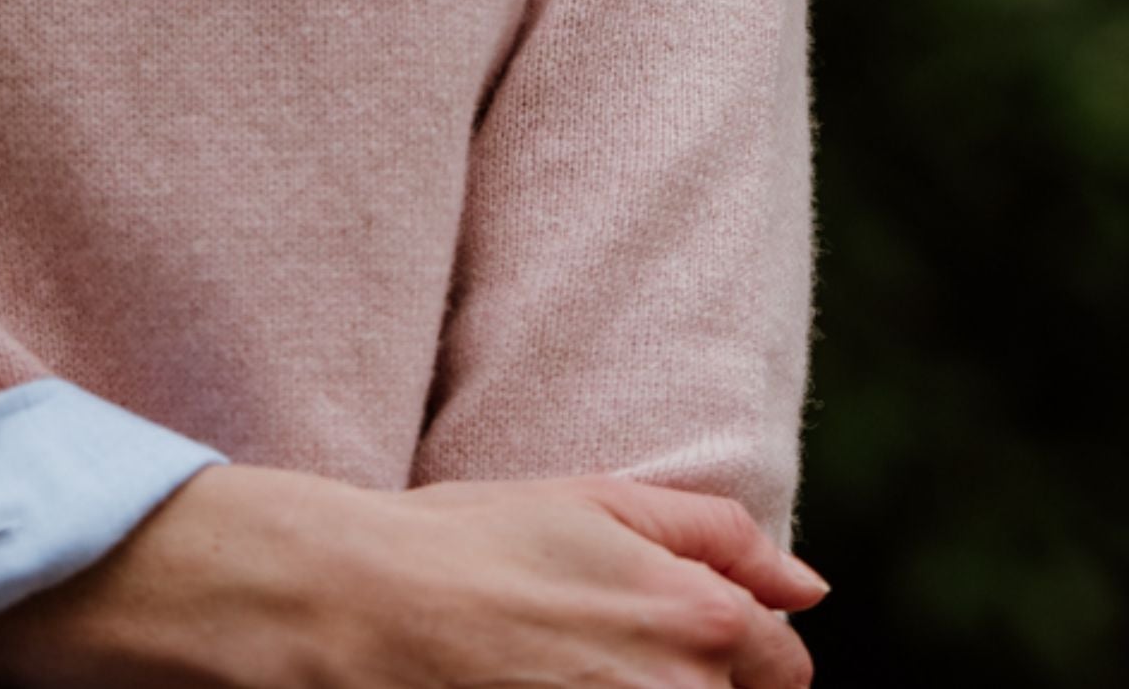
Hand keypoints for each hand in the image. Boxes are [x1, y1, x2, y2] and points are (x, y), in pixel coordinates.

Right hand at [0, 460, 823, 688]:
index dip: (747, 654)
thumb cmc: (471, 540)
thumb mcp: (597, 501)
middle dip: (689, 683)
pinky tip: (543, 687)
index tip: (671, 644)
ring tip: (562, 667)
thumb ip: (717, 535)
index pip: (784, 666)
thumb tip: (811, 587)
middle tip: (596, 654)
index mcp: (698, 616)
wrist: (360, 603)